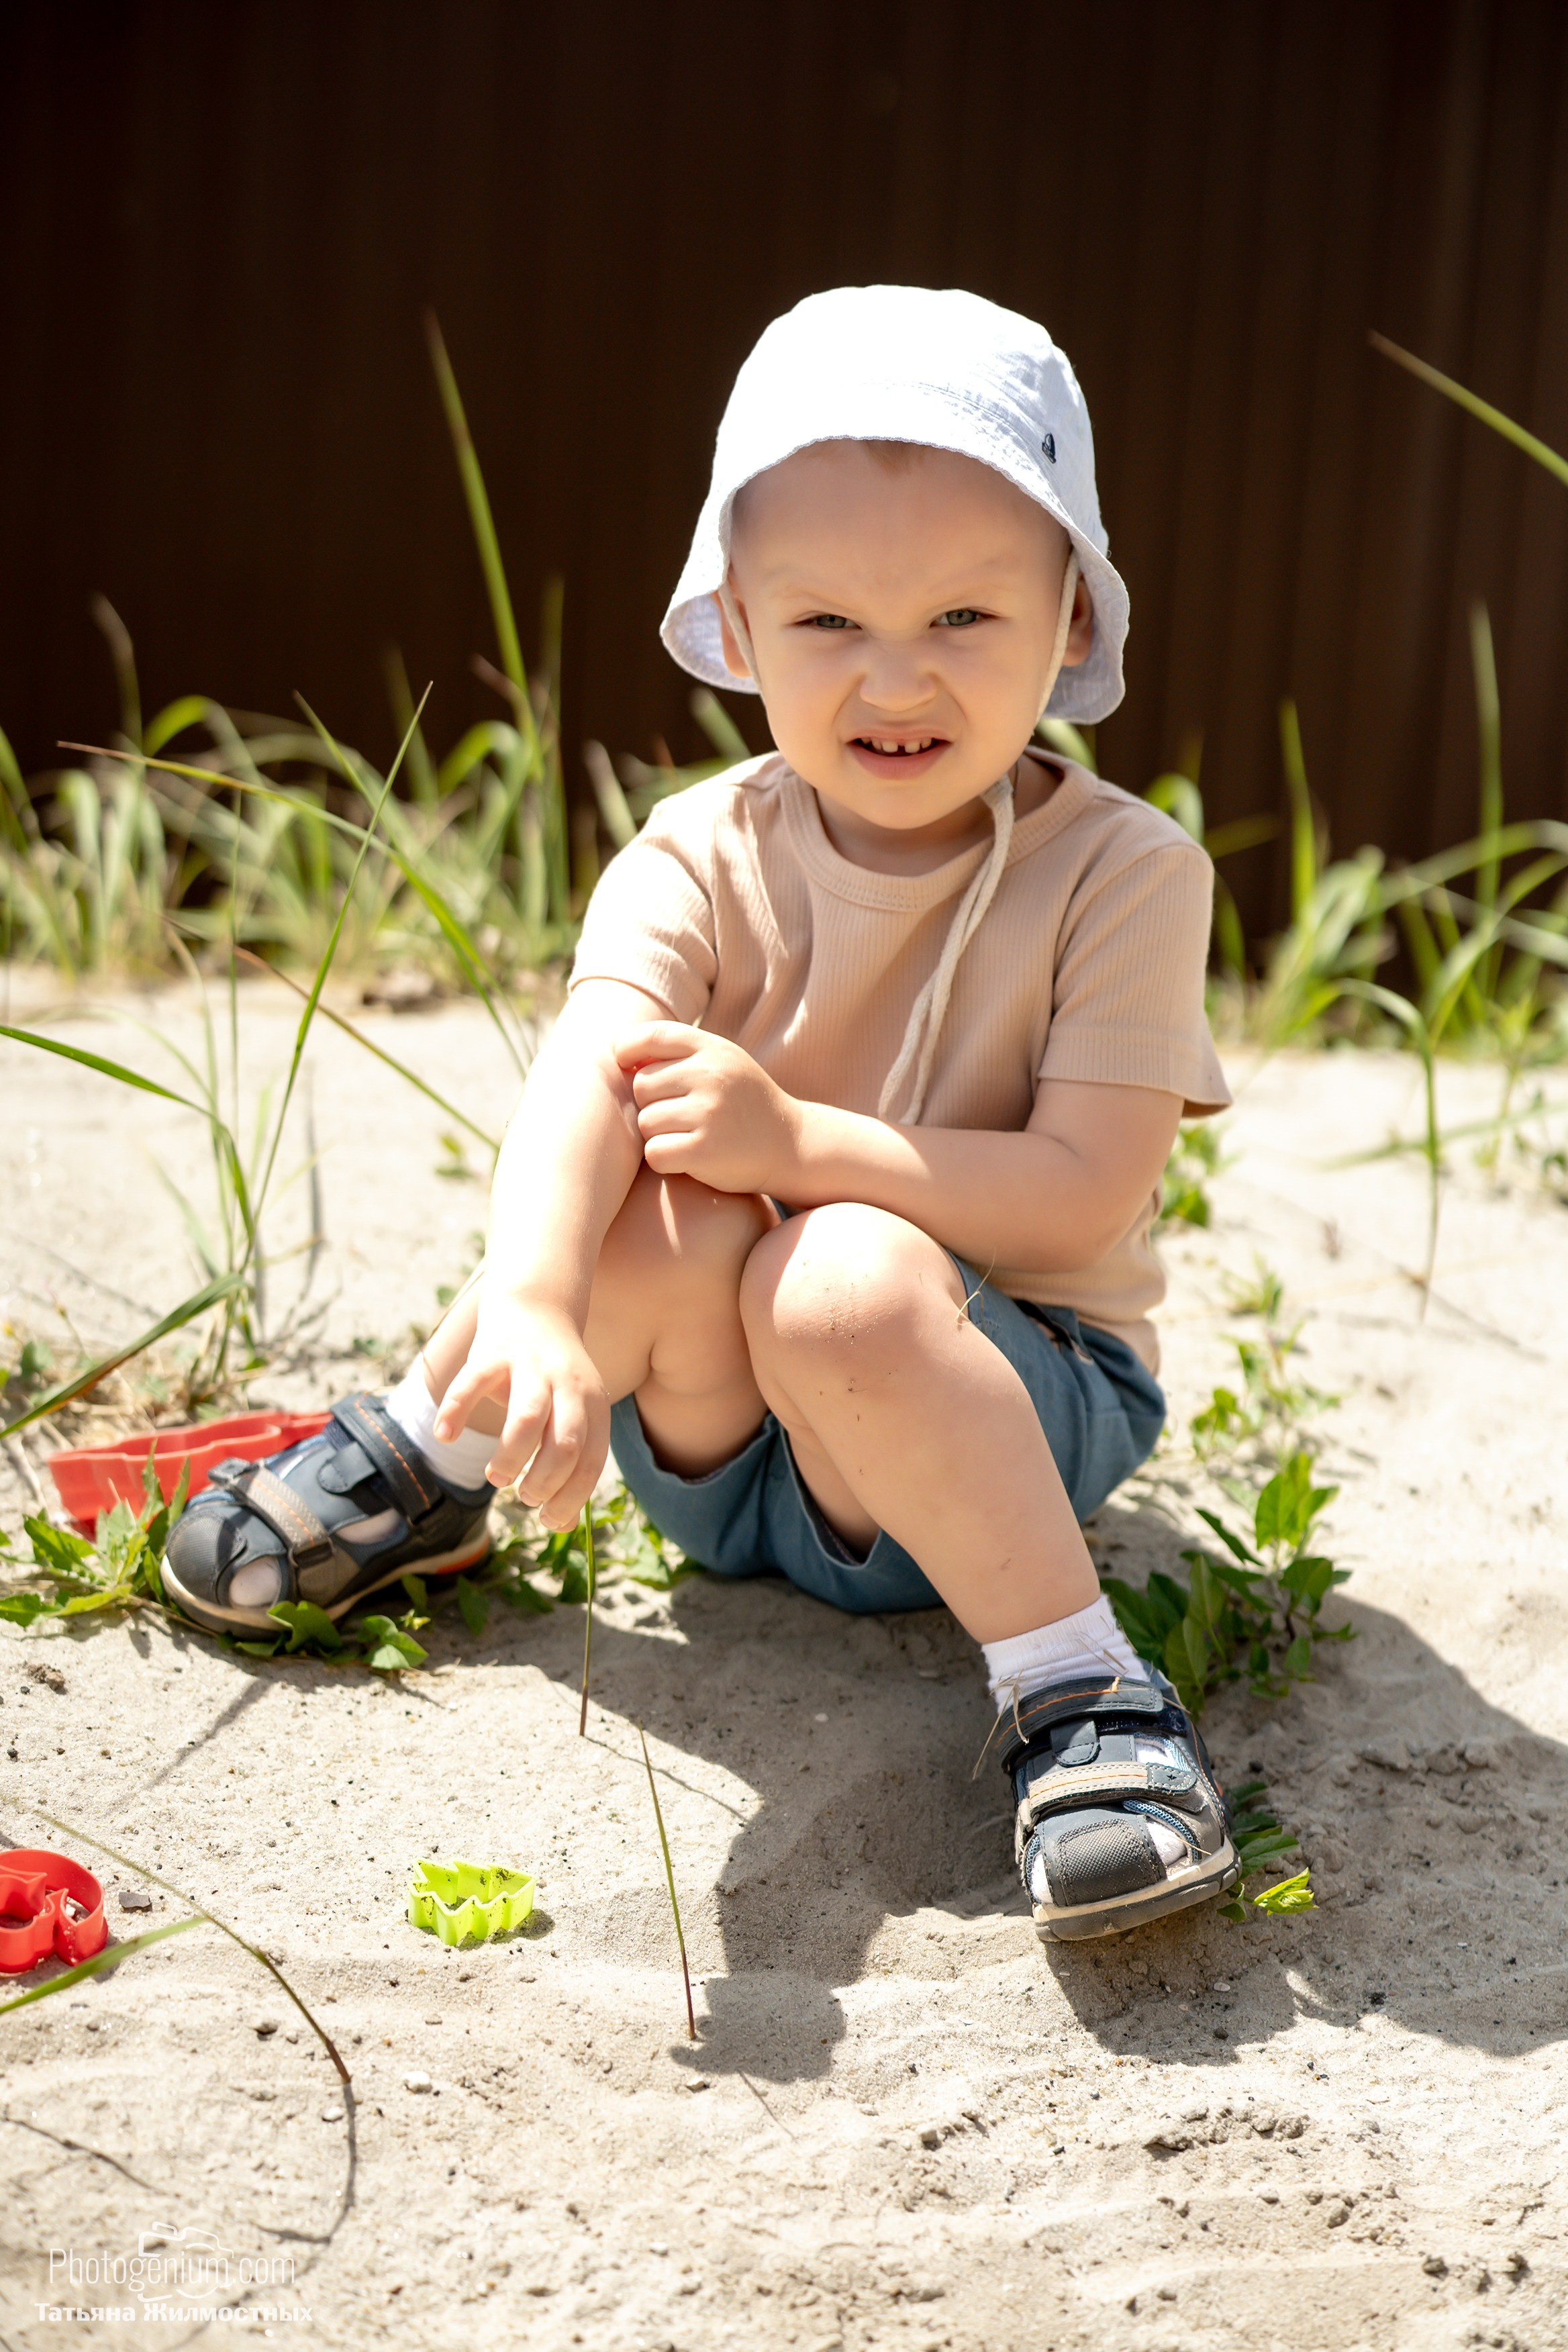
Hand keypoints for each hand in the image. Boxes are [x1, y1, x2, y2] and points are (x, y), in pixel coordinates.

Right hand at [433, 1288, 609, 1530]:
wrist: (537, 1304)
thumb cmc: (553, 1379)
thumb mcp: (575, 1414)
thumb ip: (571, 1465)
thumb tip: (562, 1526)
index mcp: (593, 1403)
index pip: (589, 1463)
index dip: (569, 1500)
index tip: (548, 1518)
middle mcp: (567, 1384)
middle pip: (564, 1445)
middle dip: (543, 1483)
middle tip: (524, 1495)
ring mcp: (529, 1366)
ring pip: (526, 1420)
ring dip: (511, 1459)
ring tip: (499, 1476)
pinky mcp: (492, 1352)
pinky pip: (471, 1384)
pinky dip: (455, 1413)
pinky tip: (444, 1436)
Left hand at [615, 1022, 800, 1194]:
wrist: (791, 1144)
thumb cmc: (743, 1103)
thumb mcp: (722, 1063)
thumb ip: (679, 1053)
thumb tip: (617, 1052)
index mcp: (712, 1049)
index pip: (651, 1036)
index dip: (627, 1050)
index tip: (626, 1066)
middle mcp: (710, 1076)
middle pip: (641, 1086)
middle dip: (650, 1104)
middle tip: (677, 1116)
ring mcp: (708, 1113)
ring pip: (645, 1123)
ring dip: (658, 1135)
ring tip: (688, 1136)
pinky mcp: (704, 1150)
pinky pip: (655, 1153)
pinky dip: (664, 1160)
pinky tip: (687, 1158)